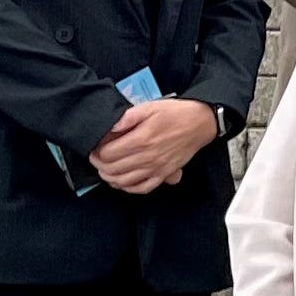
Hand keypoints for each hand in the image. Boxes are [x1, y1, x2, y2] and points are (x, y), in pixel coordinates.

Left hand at [89, 98, 217, 192]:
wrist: (200, 122)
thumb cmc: (176, 113)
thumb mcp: (149, 107)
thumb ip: (127, 116)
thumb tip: (111, 126)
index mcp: (142, 139)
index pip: (108, 154)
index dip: (96, 152)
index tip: (94, 148)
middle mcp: (148, 157)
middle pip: (113, 169)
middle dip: (99, 165)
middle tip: (96, 158)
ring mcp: (157, 168)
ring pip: (124, 181)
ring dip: (110, 178)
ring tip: (105, 170)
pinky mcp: (164, 174)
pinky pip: (143, 188)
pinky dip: (129, 188)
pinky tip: (123, 182)